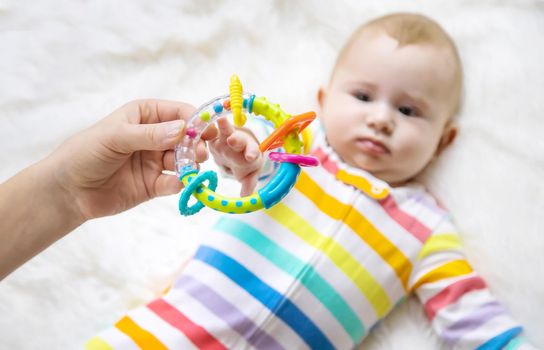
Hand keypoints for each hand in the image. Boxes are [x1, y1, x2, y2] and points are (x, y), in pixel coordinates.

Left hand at [48, 99, 211, 219]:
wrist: (68, 191)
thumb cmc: (85, 153)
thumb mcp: (115, 137)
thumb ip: (149, 134)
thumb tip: (183, 129)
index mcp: (146, 115)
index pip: (179, 112)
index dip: (196, 119)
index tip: (209, 129)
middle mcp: (155, 136)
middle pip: (187, 137)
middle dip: (196, 144)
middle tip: (199, 153)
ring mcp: (156, 161)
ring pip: (184, 160)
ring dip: (191, 164)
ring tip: (190, 169)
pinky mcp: (155, 185)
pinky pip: (175, 182)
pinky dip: (181, 183)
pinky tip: (180, 184)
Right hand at [208, 118, 262, 195]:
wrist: (235, 149)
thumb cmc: (243, 163)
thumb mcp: (247, 174)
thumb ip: (248, 183)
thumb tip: (247, 196)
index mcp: (249, 151)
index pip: (252, 151)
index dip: (251, 153)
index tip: (251, 157)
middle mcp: (238, 142)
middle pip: (238, 140)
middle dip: (236, 140)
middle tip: (232, 140)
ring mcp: (225, 136)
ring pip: (224, 130)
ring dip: (223, 126)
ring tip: (220, 120)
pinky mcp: (212, 134)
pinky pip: (208, 129)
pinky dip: (204, 126)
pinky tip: (199, 119)